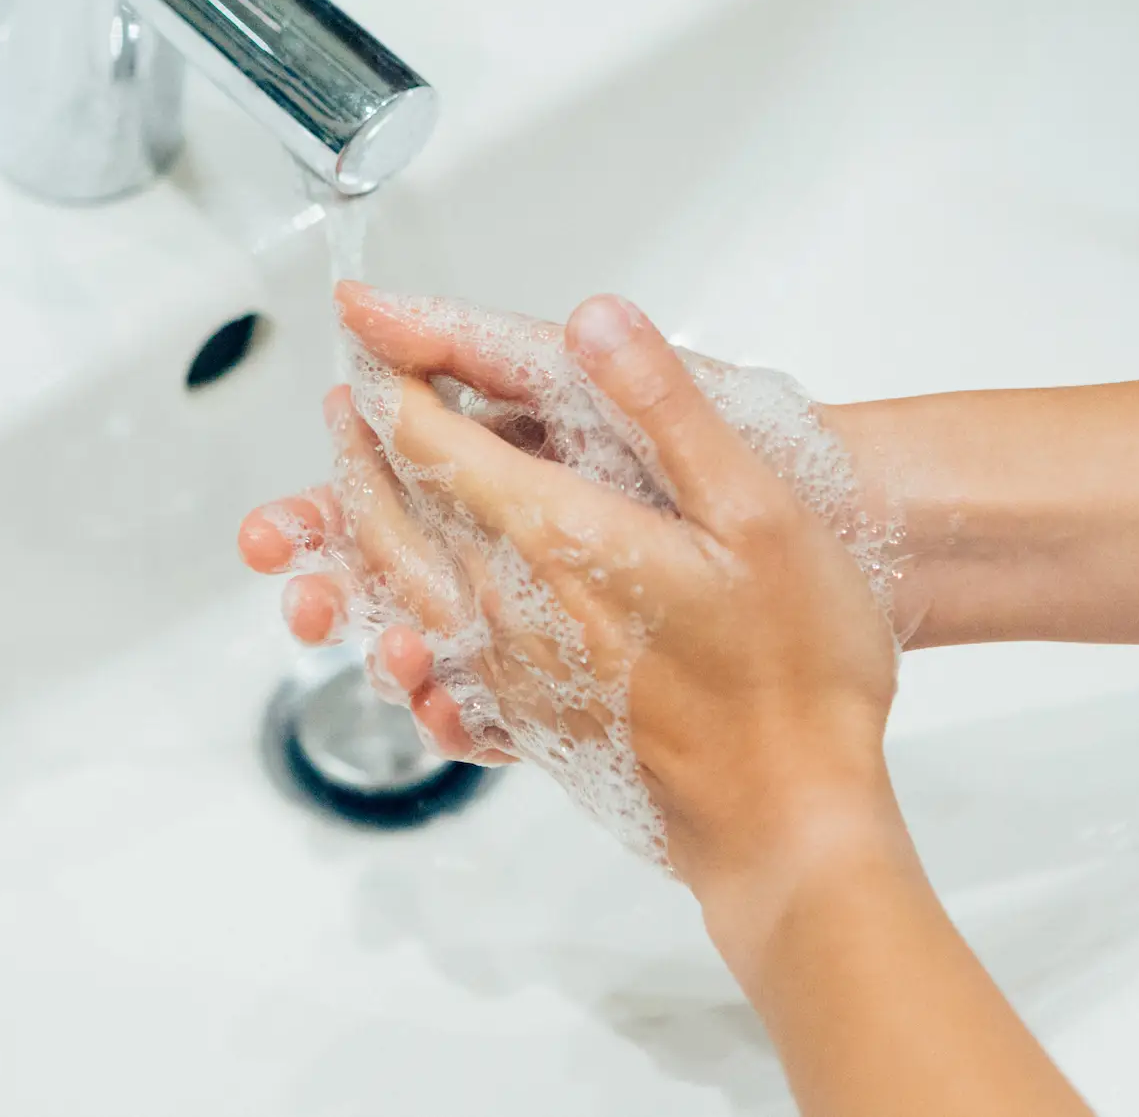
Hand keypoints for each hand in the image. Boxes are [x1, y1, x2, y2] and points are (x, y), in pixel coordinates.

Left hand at [246, 292, 906, 945]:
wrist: (791, 817)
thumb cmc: (793, 669)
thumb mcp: (756, 510)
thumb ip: (667, 409)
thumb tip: (598, 321)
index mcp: (556, 540)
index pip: (431, 445)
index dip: (393, 387)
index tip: (376, 348)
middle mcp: (508, 608)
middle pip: (391, 517)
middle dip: (359, 454)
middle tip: (345, 406)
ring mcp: (508, 673)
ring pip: (397, 590)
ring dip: (357, 539)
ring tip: (345, 498)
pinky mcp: (523, 720)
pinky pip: (427, 669)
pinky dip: (394, 631)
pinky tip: (399, 626)